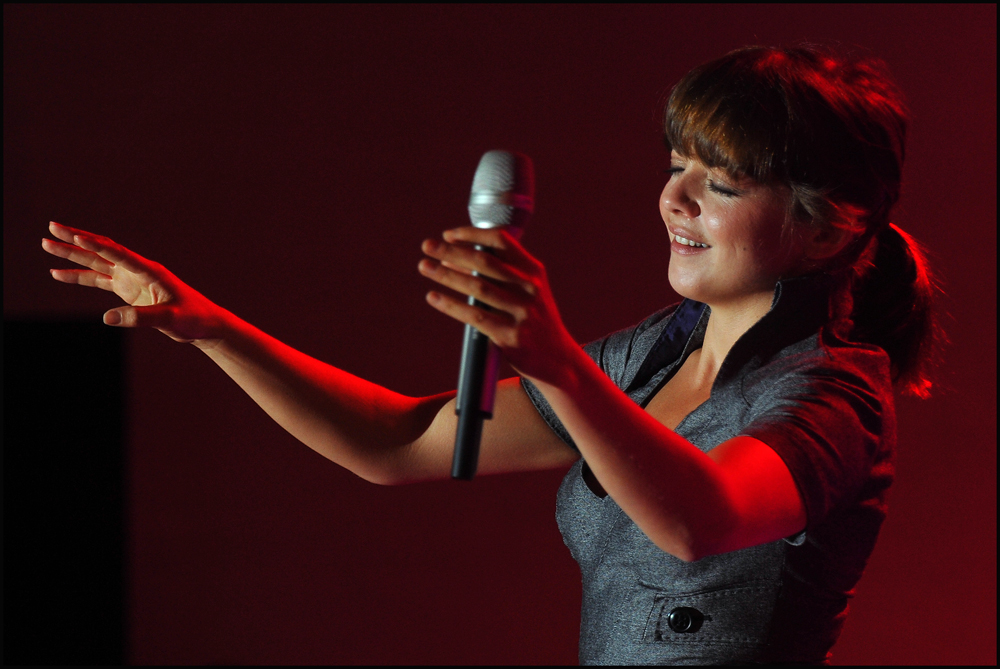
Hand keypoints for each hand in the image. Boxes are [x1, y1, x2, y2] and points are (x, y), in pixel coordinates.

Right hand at [42, 221, 224, 344]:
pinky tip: (59, 274)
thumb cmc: (192, 318)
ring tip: (47, 246)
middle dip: (76, 239)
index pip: (117, 253)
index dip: (95, 244)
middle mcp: (138, 270)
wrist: (204, 323)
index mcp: (149, 271)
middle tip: (50, 227)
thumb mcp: (170, 319)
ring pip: (97, 263)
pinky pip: (100, 280)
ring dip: (73, 255)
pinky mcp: (129, 290)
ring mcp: (132, 279)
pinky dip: (80, 276)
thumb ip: (141, 318)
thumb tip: (108, 318)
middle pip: (102, 251)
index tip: (73, 235)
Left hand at [418, 226, 578, 385]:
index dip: (472, 234)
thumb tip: (453, 258)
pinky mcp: (511, 335)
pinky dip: (450, 305)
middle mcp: (529, 288)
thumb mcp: (527, 290)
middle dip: (452, 251)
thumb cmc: (532, 319)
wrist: (557, 358)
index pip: (501, 241)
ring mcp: (521, 312)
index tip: (448, 234)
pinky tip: (433, 297)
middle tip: (427, 245)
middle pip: (484, 262)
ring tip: (424, 266)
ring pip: (476, 287)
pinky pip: (474, 316)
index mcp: (533, 271)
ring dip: (446, 274)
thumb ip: (499, 274)